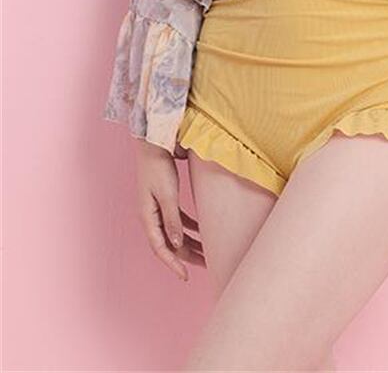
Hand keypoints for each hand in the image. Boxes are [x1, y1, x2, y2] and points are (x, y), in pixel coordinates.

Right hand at [134, 138, 205, 281]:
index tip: (185, 276)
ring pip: (175, 233)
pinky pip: (177, 220)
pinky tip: (201, 231)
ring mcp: (157, 208)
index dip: (173, 264)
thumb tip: (176, 245)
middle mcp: (151, 216)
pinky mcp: (165, 199)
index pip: (160, 249)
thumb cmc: (158, 167)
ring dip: (190, 243)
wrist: (154, 143)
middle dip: (187, 256)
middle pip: (169, 244)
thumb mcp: (167, 194)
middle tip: (206, 265)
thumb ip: (172, 220)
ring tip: (207, 252)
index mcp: (148, 217)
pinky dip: (189, 228)